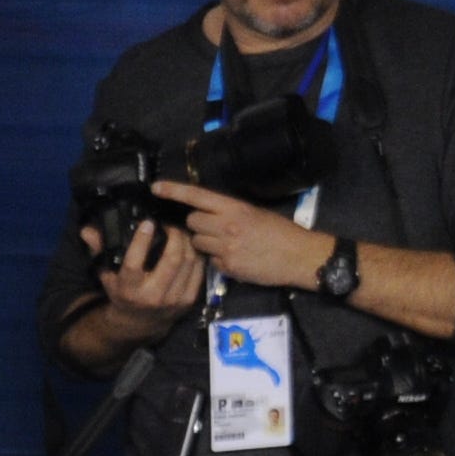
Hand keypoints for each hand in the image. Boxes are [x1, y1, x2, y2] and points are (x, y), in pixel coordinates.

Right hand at [84, 212, 207, 319]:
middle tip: (171, 223)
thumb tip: (87, 230)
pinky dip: (196, 254)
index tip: (148, 222)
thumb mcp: (107, 273)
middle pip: (172, 259)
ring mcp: (174, 300)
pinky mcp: (188, 301)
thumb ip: (99, 249)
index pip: (134, 262)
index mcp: (129, 289)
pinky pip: (198, 271)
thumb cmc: (122, 291)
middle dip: (174, 235)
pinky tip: (190, 244)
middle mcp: (153, 296)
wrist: (139, 323)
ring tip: (181, 230)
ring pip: (188, 262)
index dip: (142, 240)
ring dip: (187, 241)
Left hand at [155, 181, 326, 290]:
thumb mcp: (255, 213)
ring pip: (198, 244)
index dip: (173, 191)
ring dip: (206, 244)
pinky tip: (236, 259)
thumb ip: (230, 213)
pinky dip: (219, 261)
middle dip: (197, 225)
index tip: (155, 187)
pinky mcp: (229, 267)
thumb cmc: (281, 233)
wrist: (299, 257)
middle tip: (214, 229)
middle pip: (192, 222)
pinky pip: (212, 262)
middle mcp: (226, 226)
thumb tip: (211, 215)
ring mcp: (226, 248)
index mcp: (234, 207)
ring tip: (227, 244)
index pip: (196, 196)